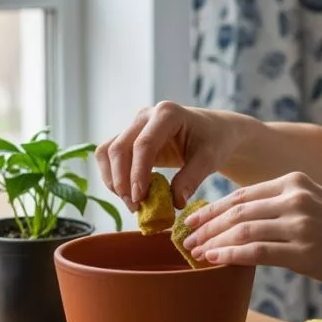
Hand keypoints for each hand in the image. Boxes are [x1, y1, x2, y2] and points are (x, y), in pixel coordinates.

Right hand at [94, 102, 246, 210]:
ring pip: (107, 151)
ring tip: (130, 203)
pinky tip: (128, 194)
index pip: (144, 145)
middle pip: (119, 148)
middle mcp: (145, 116)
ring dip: (113, 180)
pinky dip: (113, 177)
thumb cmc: (214, 142)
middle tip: (134, 207)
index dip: (137, 173)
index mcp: (167, 114)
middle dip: (121, 180)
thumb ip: (192, 178)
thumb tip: (175, 202)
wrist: (213, 132)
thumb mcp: (210, 159)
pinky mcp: (129, 138)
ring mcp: (134, 125)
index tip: (139, 198)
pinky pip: (110, 156)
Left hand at [179, 172, 321, 291]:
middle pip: (235, 211)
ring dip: (212, 242)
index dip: (212, 209)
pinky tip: (212, 261)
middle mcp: (295, 198)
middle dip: (205, 226)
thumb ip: (284, 208)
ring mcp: (299, 224)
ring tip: (193, 253)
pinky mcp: (304, 252)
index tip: (193, 222)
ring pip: (240, 231)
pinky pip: (255, 252)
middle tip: (184, 240)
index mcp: (295, 182)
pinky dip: (228, 256)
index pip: (242, 195)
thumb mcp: (317, 207)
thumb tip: (245, 224)